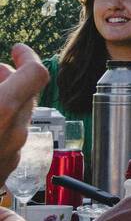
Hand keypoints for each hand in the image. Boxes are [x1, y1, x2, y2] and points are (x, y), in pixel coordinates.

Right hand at [0, 44, 49, 182]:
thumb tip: (1, 73)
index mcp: (3, 111)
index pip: (36, 74)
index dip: (28, 57)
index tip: (18, 49)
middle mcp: (14, 132)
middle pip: (28, 94)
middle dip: (12, 78)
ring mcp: (12, 154)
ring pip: (19, 117)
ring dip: (6, 100)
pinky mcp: (5, 170)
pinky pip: (10, 138)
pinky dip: (1, 123)